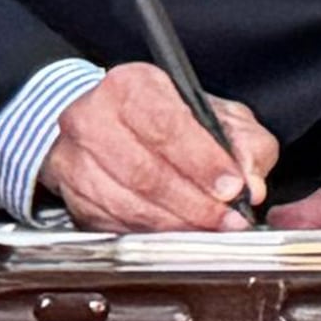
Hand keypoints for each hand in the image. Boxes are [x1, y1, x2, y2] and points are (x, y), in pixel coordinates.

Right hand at [39, 62, 280, 232]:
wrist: (106, 123)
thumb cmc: (164, 116)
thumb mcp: (216, 113)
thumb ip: (244, 142)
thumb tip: (251, 183)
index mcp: (130, 86)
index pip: (166, 127)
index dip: (203, 162)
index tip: (232, 187)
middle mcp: (92, 119)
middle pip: (144, 172)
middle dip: (193, 203)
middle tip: (227, 219)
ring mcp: (74, 159)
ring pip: (127, 204)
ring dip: (175, 225)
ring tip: (209, 229)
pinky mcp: (70, 195)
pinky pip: (112, 224)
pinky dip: (150, 234)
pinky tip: (177, 233)